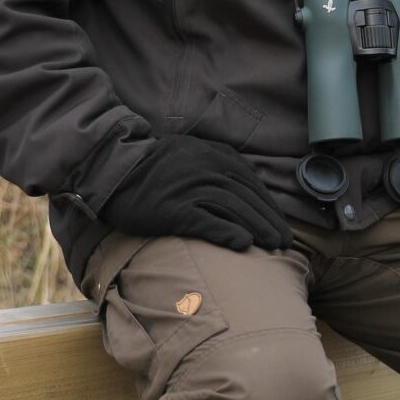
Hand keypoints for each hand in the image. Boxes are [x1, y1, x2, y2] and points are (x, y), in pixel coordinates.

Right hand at [98, 134, 289, 251]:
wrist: (114, 172)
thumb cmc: (155, 169)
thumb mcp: (191, 153)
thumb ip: (218, 163)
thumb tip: (245, 186)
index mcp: (213, 154)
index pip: (250, 182)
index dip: (268, 205)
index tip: (280, 224)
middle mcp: (205, 168)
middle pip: (246, 197)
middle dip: (269, 219)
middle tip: (284, 241)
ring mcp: (189, 187)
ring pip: (233, 208)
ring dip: (257, 228)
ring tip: (273, 246)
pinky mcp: (173, 209)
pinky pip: (206, 221)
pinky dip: (227, 232)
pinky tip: (243, 243)